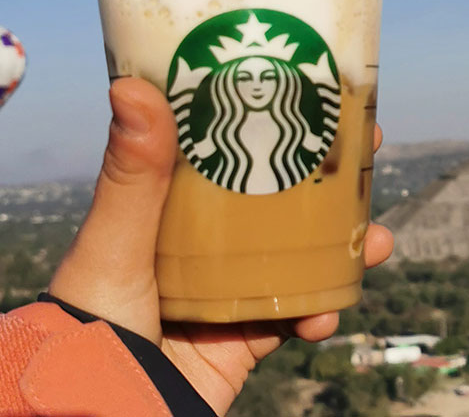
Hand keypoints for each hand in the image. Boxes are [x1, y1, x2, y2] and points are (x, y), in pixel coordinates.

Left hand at [48, 77, 393, 414]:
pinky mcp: (244, 339)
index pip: (229, 146)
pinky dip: (320, 313)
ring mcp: (227, 291)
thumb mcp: (113, 243)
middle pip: (278, 196)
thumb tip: (130, 85)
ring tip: (378, 240)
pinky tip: (327, 314)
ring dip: (345, 245)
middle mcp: (202, 245)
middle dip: (329, 176)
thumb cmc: (91, 324)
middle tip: (370, 149)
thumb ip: (129, 176)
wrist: (100, 414)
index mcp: (169, 208)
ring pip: (301, 254)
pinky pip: (295, 317)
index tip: (316, 91)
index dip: (274, 118)